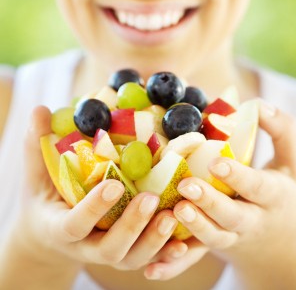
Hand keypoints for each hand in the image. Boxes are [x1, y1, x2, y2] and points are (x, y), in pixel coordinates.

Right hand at [18, 106, 186, 272]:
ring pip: (133, 257)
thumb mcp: (37, 176)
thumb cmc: (47, 200)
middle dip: (132, 225)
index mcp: (61, 229)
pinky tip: (183, 243)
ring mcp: (109, 254)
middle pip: (111, 248)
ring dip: (154, 240)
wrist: (53, 234)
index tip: (113, 184)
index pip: (75, 225)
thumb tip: (38, 108)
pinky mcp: (126, 253)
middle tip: (151, 199)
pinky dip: (165, 254)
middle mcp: (87, 248)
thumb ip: (37, 146)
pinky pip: (148, 260)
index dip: (93, 208)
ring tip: (173, 214)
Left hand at [144, 101, 295, 282]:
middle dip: (210, 202)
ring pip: (211, 238)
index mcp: (273, 196)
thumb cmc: (283, 194)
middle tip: (187, 186)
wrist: (281, 242)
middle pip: (231, 215)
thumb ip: (283, 130)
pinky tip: (152, 269)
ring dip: (192, 229)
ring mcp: (230, 237)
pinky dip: (174, 266)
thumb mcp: (293, 162)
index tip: (218, 163)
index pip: (258, 186)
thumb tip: (259, 103)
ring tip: (172, 211)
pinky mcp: (212, 247)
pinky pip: (194, 258)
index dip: (239, 176)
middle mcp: (251, 220)